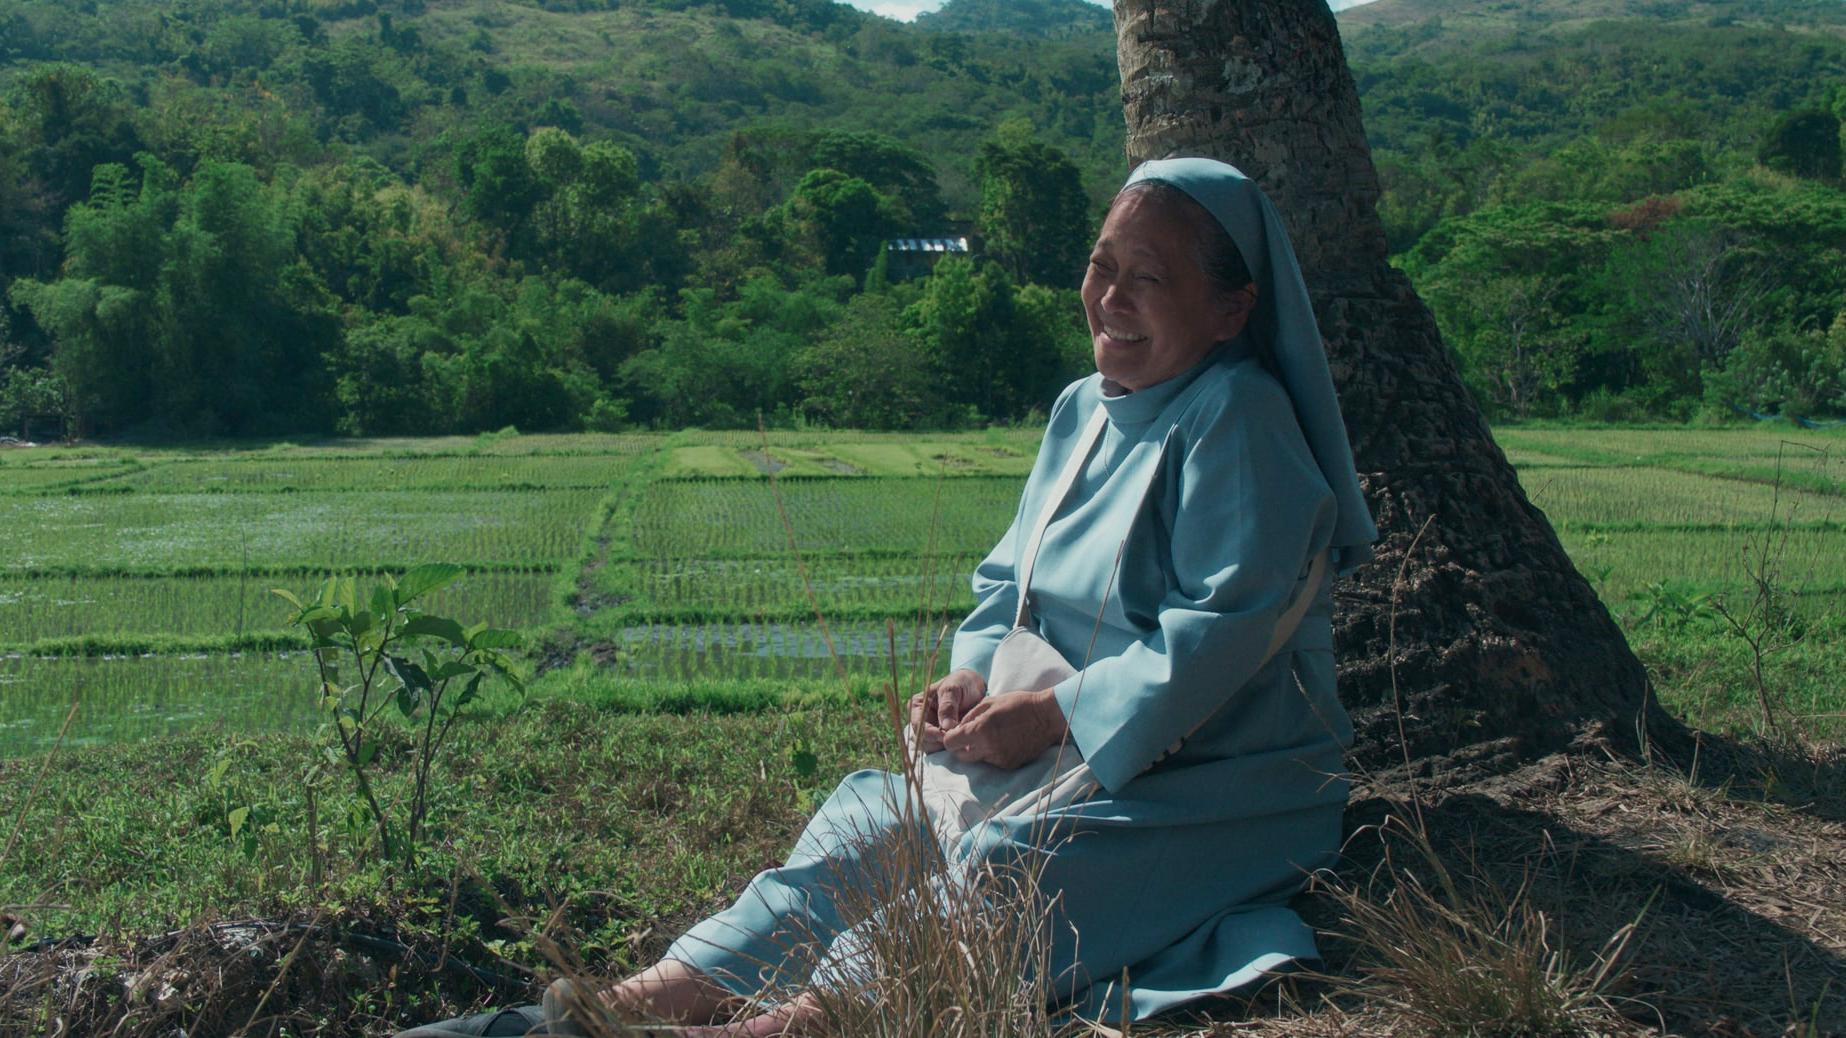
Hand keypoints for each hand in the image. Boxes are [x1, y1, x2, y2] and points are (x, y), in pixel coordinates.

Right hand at [908, 668, 985, 751]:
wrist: (974, 687)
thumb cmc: (961, 684)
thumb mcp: (953, 689)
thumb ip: (948, 706)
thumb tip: (945, 727)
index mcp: (917, 706)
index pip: (918, 725)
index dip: (930, 733)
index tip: (946, 734)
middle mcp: (920, 720)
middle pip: (922, 740)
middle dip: (938, 742)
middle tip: (956, 738)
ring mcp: (930, 730)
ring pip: (931, 748)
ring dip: (945, 747)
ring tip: (960, 739)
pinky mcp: (940, 738)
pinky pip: (941, 750)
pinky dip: (951, 748)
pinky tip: (962, 743)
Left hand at [941, 689, 1069, 769]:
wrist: (1047, 717)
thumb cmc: (1018, 704)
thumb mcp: (990, 702)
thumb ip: (969, 716)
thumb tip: (956, 728)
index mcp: (980, 730)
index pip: (950, 742)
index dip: (950, 737)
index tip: (955, 732)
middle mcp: (988, 748)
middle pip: (960, 756)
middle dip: (960, 746)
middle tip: (969, 735)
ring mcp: (999, 759)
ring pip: (977, 759)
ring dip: (977, 750)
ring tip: (990, 735)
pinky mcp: (1009, 765)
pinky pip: (992, 761)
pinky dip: (992, 753)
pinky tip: (1003, 740)